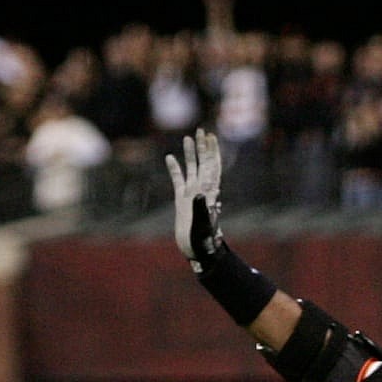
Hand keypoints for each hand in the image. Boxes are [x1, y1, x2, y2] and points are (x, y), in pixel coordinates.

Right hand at [164, 127, 223, 266]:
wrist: (197, 250)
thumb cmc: (202, 240)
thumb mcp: (202, 224)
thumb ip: (200, 208)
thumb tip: (199, 193)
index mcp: (208, 192)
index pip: (212, 167)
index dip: (212, 151)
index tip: (211, 137)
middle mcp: (201, 190)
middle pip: (203, 163)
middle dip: (203, 147)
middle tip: (201, 130)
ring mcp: (191, 194)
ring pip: (191, 169)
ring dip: (190, 154)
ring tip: (188, 138)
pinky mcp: (182, 201)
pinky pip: (178, 181)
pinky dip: (174, 169)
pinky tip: (169, 158)